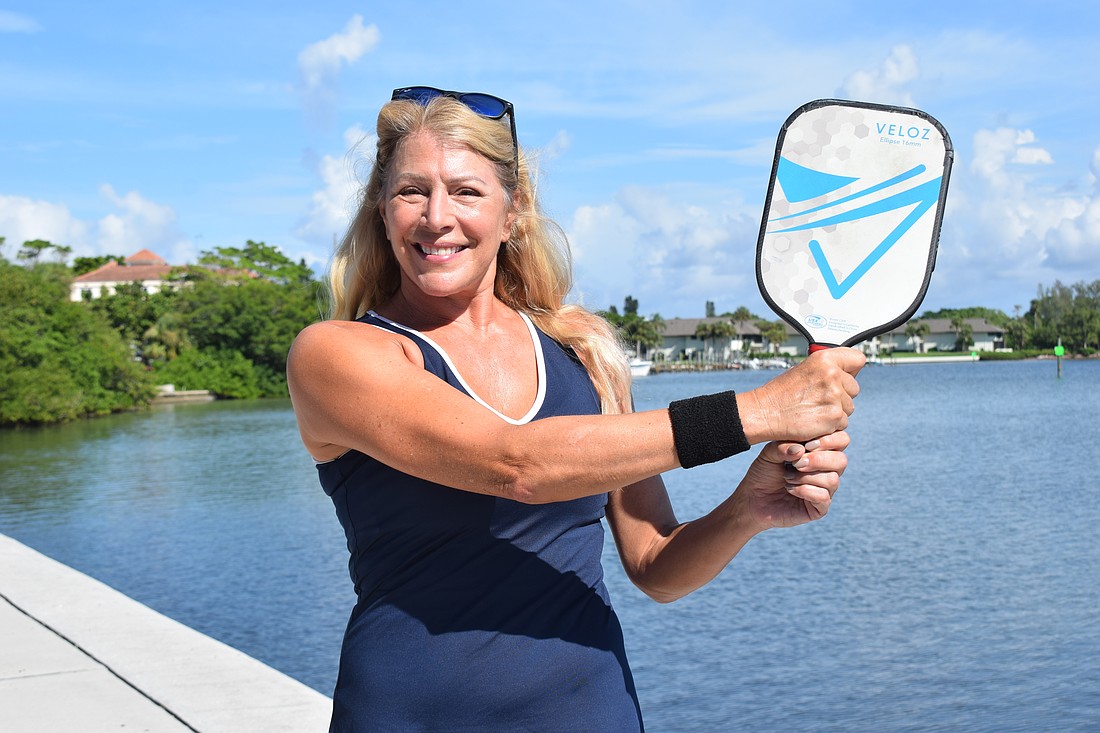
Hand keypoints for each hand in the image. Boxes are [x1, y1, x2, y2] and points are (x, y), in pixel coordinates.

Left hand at [733, 431, 849, 530]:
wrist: (753, 498)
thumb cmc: (764, 473)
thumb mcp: (769, 453)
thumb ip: (784, 446)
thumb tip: (801, 448)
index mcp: (820, 452)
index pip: (842, 440)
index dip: (829, 440)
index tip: (807, 444)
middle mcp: (827, 470)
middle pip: (842, 461)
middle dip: (818, 460)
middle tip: (796, 464)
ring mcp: (826, 490)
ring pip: (833, 479)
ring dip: (806, 477)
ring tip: (787, 478)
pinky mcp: (820, 508)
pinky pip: (823, 497)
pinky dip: (804, 491)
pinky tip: (790, 489)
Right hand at [740, 347, 863, 443]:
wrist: (764, 413)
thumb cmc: (780, 393)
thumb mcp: (803, 369)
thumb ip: (827, 368)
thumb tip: (848, 372)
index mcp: (824, 359)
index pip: (858, 359)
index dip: (851, 369)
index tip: (846, 374)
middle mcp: (831, 375)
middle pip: (854, 387)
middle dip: (842, 395)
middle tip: (819, 398)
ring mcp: (834, 396)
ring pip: (850, 407)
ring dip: (836, 411)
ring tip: (813, 409)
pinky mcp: (834, 416)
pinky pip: (843, 423)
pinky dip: (830, 425)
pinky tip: (813, 420)